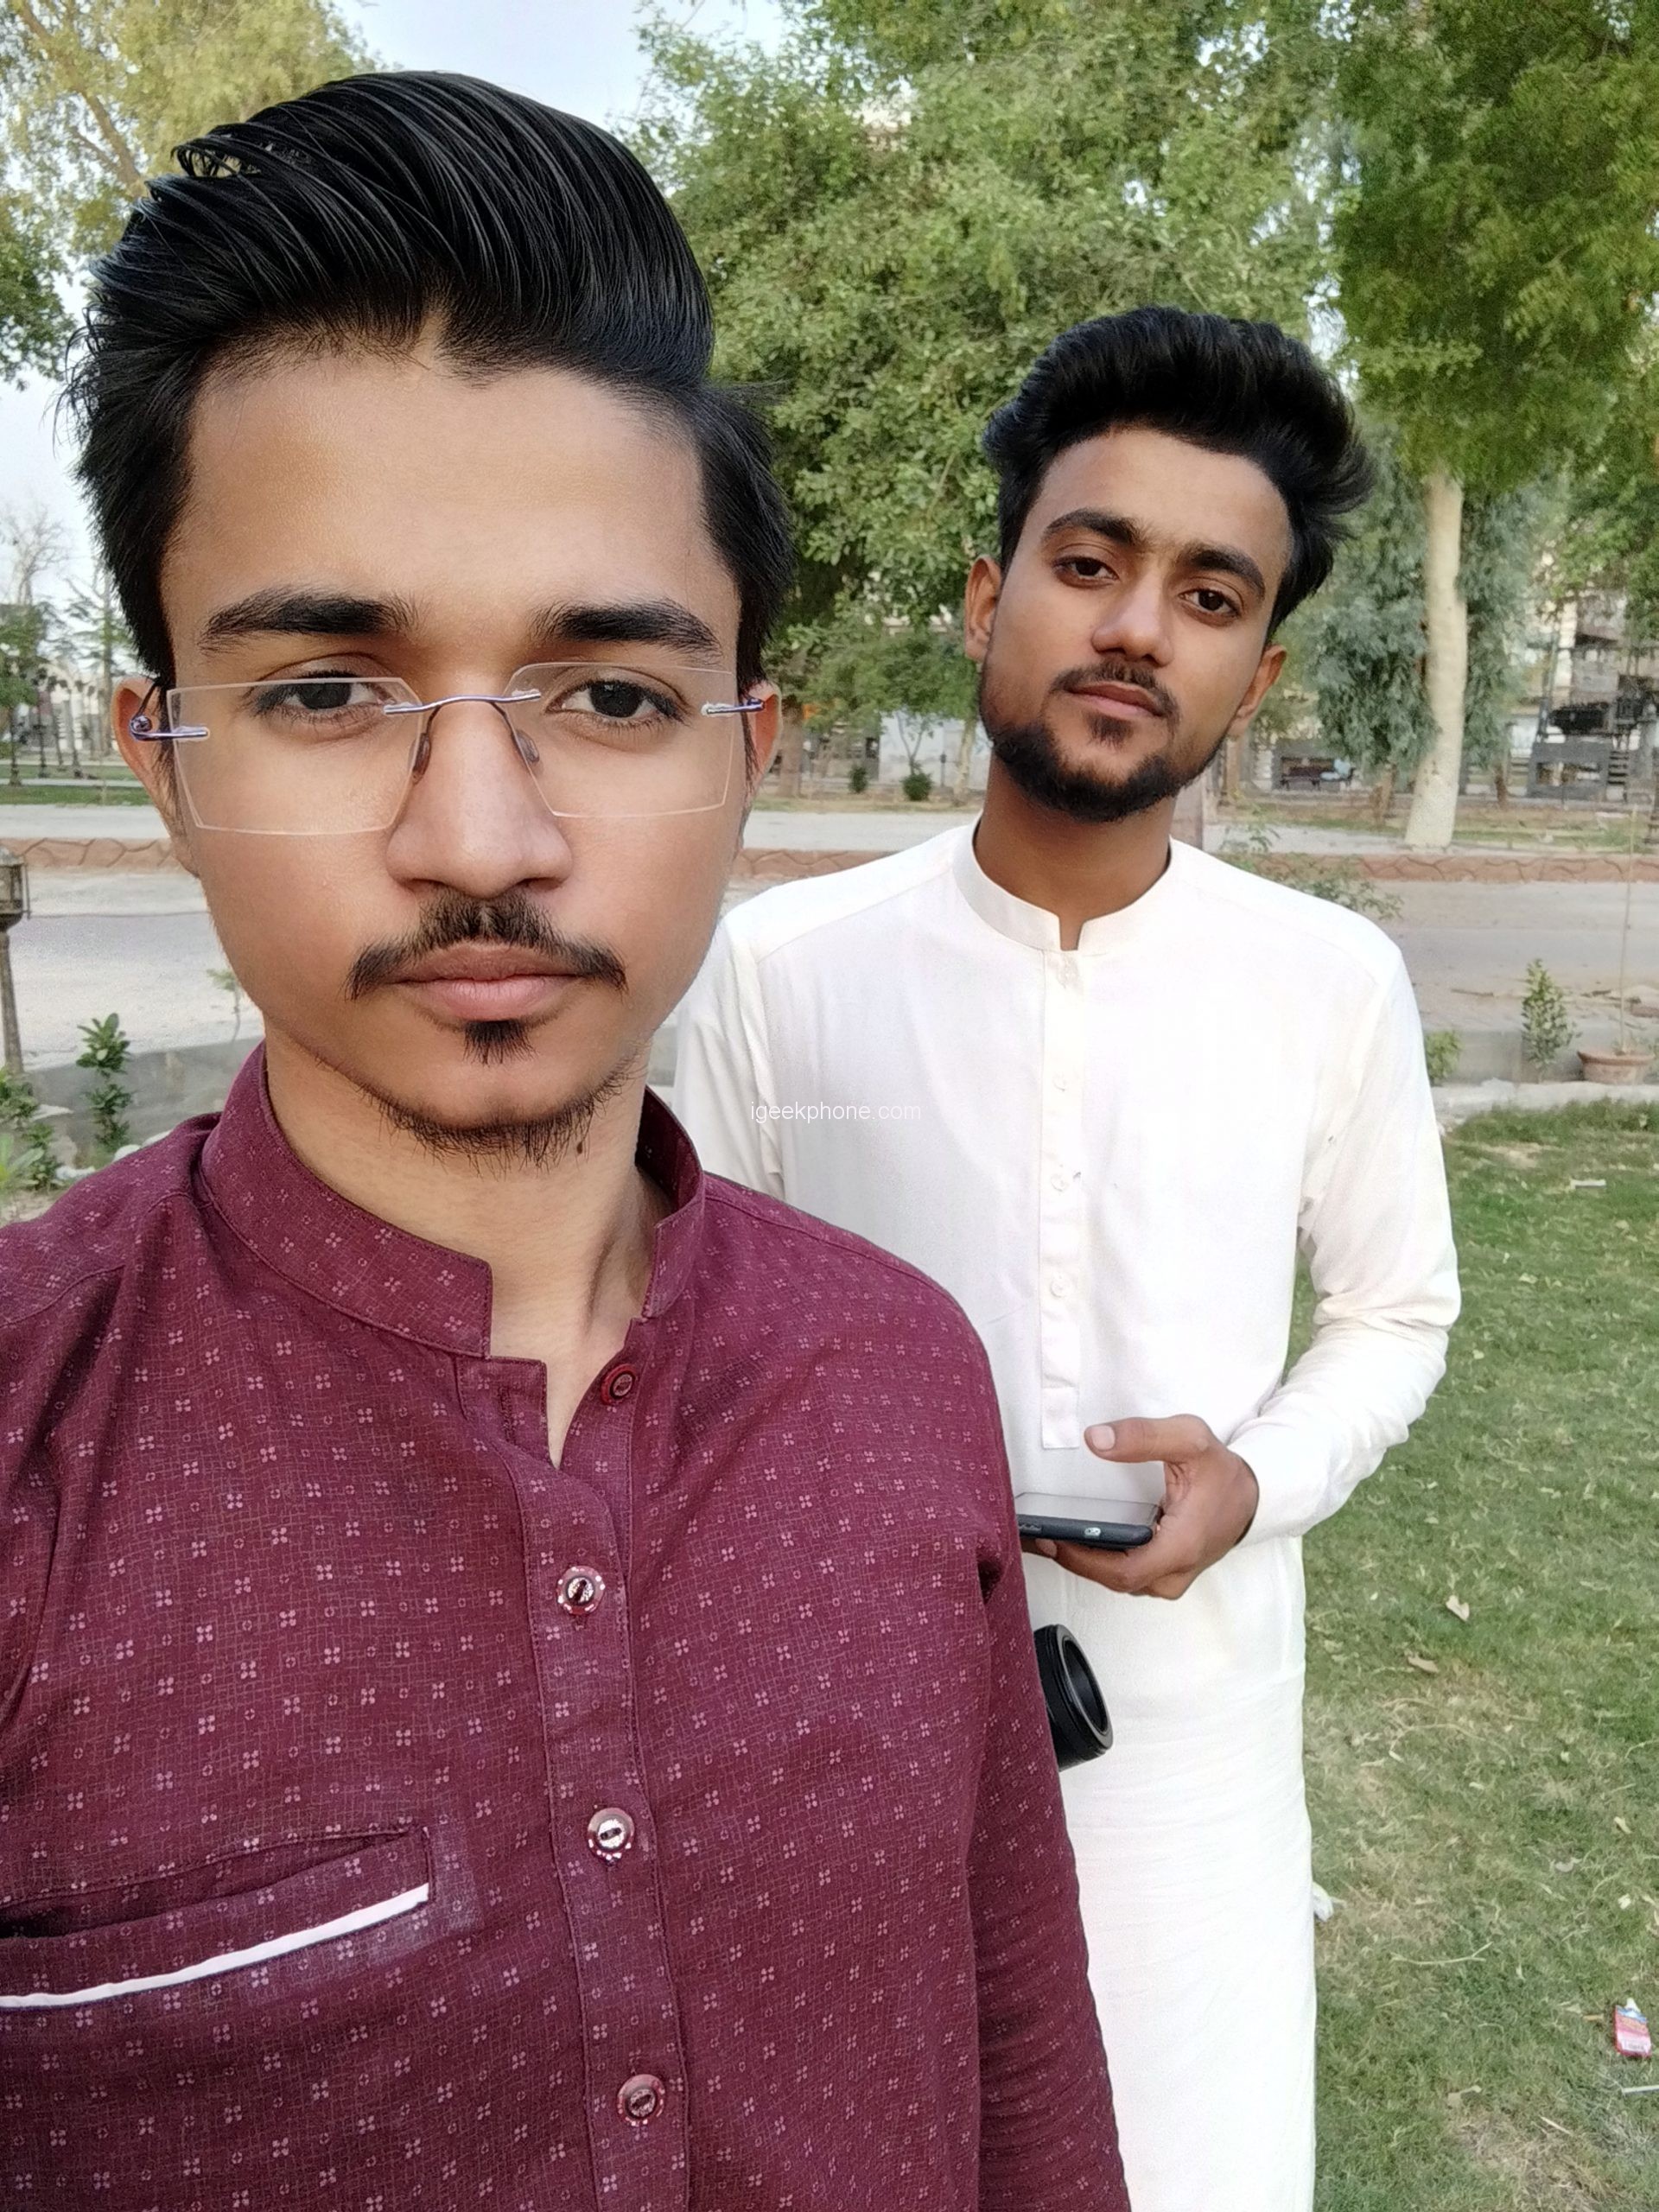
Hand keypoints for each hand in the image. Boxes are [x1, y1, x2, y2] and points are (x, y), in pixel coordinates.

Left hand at [1023, 1415, 1259, 1599]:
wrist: (1255, 1494)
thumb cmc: (1221, 1470)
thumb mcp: (1189, 1439)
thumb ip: (1144, 1437)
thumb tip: (1095, 1440)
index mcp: (1180, 1547)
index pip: (1122, 1571)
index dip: (1081, 1560)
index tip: (1049, 1538)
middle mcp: (1175, 1572)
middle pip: (1114, 1580)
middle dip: (1073, 1560)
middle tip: (1034, 1535)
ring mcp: (1172, 1577)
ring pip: (1120, 1581)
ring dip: (1084, 1562)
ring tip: (1047, 1536)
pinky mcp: (1168, 1573)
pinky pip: (1128, 1575)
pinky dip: (1100, 1561)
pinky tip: (1077, 1540)